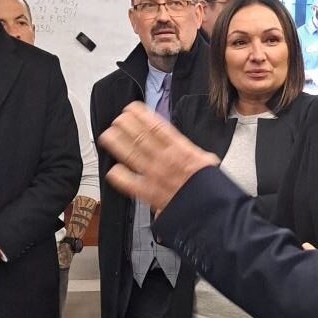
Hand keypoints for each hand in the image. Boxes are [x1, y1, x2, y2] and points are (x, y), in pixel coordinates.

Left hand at [101, 103, 218, 211]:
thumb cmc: (209, 187)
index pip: (156, 126)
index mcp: (179, 149)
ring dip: (117, 143)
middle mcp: (164, 159)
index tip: (131, 109)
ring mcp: (153, 175)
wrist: (209, 208)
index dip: (141, 115)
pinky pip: (127, 182)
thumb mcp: (207, 162)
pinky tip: (112, 170)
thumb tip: (192, 151)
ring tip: (108, 135)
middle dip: (126, 126)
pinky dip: (118, 175)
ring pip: (130, 154)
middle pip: (139, 137)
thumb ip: (195, 154)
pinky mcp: (147, 192)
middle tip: (118, 120)